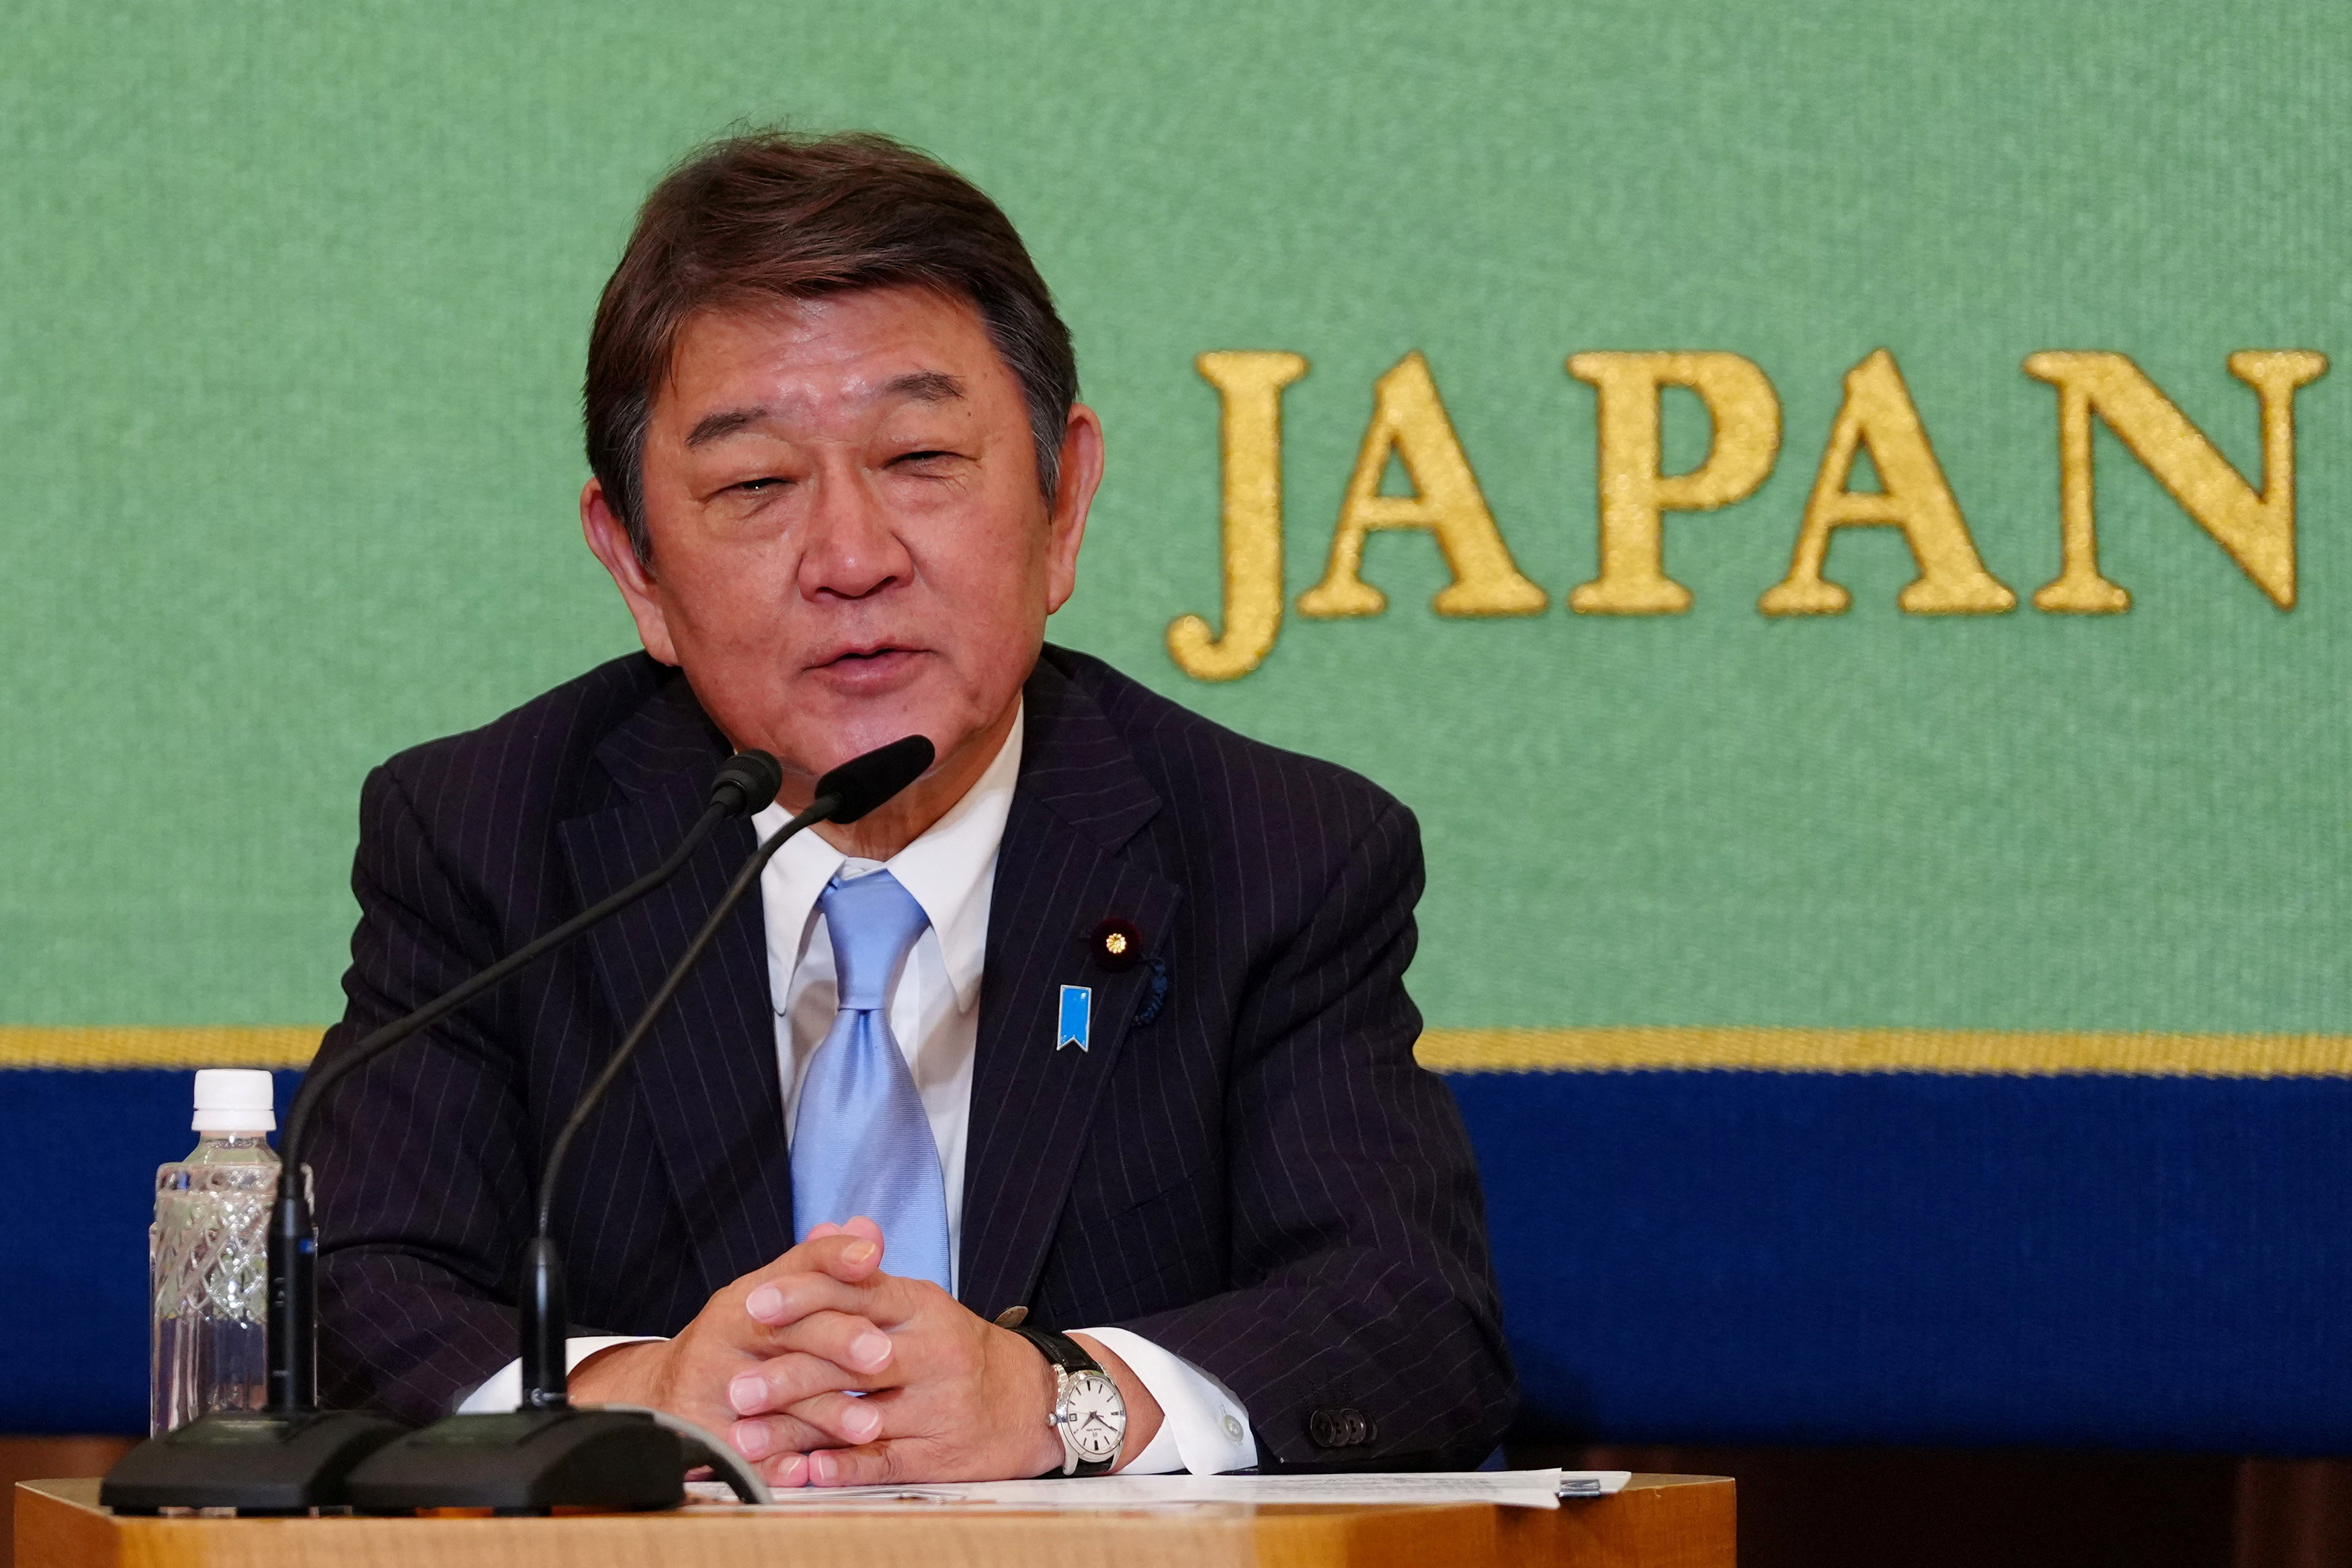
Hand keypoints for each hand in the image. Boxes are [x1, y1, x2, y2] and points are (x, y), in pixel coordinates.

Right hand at [567, 1225, 897, 1488]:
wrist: (662, 1394)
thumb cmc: (741, 1344)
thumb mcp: (774, 1300)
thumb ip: (824, 1269)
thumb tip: (868, 1230)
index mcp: (751, 1294)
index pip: (796, 1266)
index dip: (832, 1259)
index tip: (871, 1258)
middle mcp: (726, 1331)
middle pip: (788, 1330)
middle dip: (840, 1341)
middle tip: (884, 1356)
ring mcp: (710, 1383)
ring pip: (775, 1397)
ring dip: (824, 1412)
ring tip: (869, 1425)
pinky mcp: (701, 1434)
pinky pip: (746, 1451)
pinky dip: (777, 1463)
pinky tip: (809, 1470)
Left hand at [729, 1219, 1163, 1485]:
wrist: (1031, 1400)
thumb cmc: (953, 1348)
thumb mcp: (918, 1303)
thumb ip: (863, 1277)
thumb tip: (818, 1231)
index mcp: (922, 1306)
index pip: (859, 1293)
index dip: (805, 1297)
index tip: (755, 1305)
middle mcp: (934, 1351)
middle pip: (853, 1359)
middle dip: (789, 1373)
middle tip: (736, 1385)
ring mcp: (940, 1405)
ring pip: (862, 1415)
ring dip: (799, 1427)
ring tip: (747, 1435)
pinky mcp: (943, 1453)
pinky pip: (887, 1460)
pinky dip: (844, 1466)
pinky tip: (805, 1469)